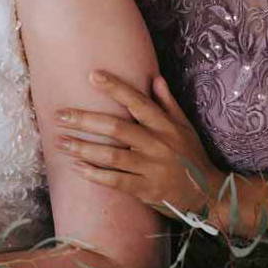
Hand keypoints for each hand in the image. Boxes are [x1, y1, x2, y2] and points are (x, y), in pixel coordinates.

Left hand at [54, 71, 222, 216]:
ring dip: (82, 148)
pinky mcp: (146, 190)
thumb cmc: (191, 155)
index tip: (92, 75)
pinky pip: (115, 181)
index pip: (137, 101)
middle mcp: (157, 144)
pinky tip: (77, 167)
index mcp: (165, 126)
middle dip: (85, 120)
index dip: (115, 87)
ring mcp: (151, 168)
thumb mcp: (184, 127)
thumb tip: (155, 77)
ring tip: (60, 142)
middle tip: (60, 115)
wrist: (208, 192)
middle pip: (116, 128)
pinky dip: (95, 175)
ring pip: (111, 156)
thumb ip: (168, 103)